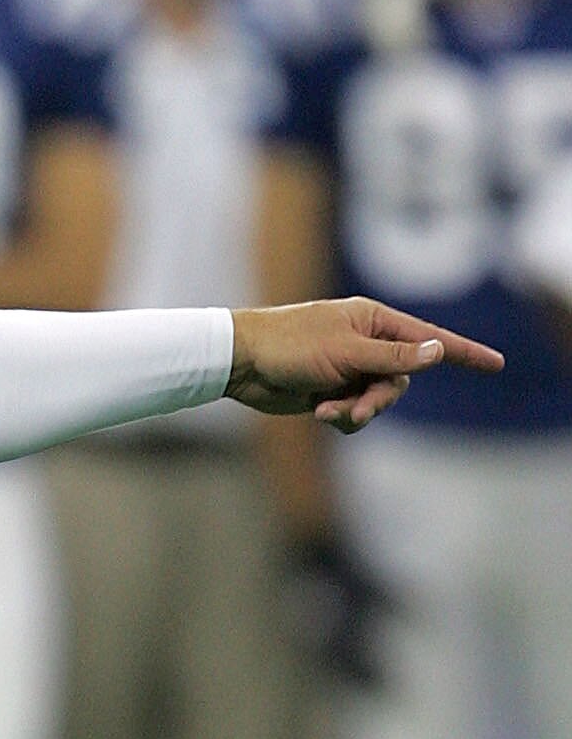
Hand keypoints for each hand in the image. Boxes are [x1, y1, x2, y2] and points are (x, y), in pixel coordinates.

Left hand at [227, 297, 503, 430]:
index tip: (496, 364)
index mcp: (376, 321)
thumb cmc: (291, 346)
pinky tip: (317, 412)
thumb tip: (438, 350)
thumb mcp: (347, 352)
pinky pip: (354, 413)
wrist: (243, 364)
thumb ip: (394, 356)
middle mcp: (368, 343)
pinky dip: (341, 417)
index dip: (464, 353)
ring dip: (358, 411)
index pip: (430, 339)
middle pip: (401, 380)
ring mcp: (350, 368)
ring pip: (378, 401)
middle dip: (381, 399)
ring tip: (328, 411)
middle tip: (355, 408)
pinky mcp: (332, 391)